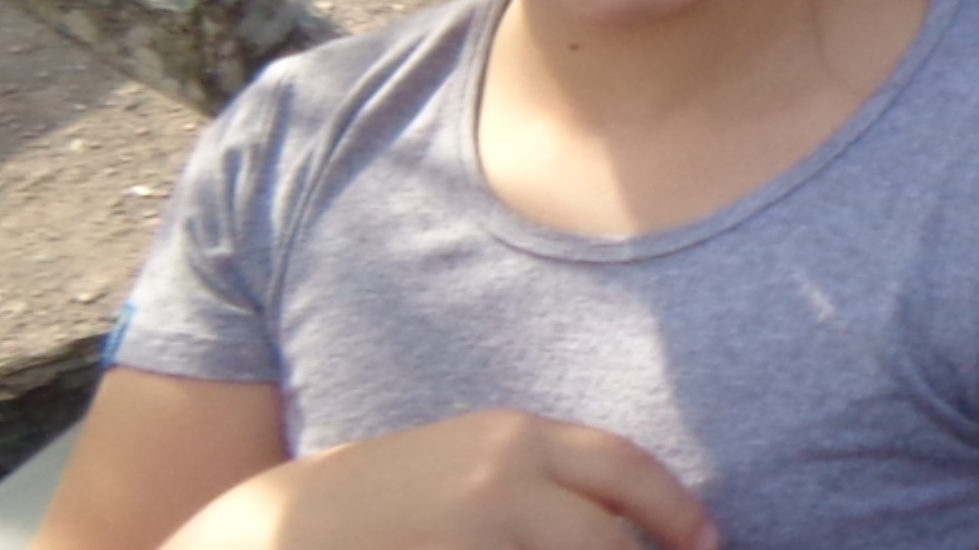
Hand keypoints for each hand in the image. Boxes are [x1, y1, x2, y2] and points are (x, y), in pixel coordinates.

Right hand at [171, 418, 711, 549]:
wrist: (272, 531)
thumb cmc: (366, 502)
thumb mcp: (455, 466)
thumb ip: (526, 480)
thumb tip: (611, 518)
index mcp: (511, 439)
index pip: (623, 466)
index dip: (674, 506)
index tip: (706, 538)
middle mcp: (505, 476)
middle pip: (614, 530)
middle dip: (659, 545)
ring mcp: (480, 530)